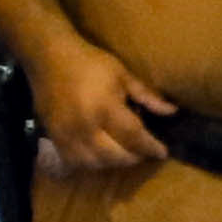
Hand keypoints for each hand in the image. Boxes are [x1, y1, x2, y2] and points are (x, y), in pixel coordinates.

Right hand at [30, 36, 164, 173]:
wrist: (49, 57)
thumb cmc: (89, 63)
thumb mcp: (122, 74)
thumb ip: (146, 96)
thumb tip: (172, 112)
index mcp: (104, 107)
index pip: (133, 136)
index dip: (151, 147)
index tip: (163, 151)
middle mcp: (85, 126)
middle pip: (116, 155)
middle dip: (134, 157)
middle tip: (143, 151)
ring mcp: (66, 134)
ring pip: (94, 163)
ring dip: (112, 162)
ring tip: (122, 152)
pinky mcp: (53, 137)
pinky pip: (73, 161)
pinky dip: (90, 163)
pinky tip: (98, 155)